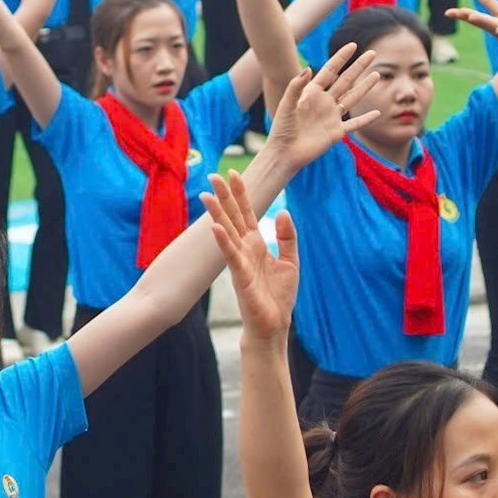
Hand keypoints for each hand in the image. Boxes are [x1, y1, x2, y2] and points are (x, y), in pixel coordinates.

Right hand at [205, 172, 293, 342]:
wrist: (274, 324)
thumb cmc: (279, 296)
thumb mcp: (290, 261)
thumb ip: (287, 237)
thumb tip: (283, 212)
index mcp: (256, 243)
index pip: (247, 213)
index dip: (240, 193)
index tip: (233, 173)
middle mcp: (245, 249)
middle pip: (233, 217)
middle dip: (224, 196)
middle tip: (212, 175)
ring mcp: (240, 261)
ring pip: (227, 231)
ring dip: (216, 213)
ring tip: (206, 195)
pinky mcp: (240, 276)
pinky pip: (231, 255)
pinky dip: (222, 241)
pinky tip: (215, 227)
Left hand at [261, 43, 385, 170]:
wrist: (284, 153)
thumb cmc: (281, 129)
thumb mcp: (286, 105)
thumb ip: (296, 86)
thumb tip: (309, 68)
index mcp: (312, 93)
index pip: (330, 70)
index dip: (341, 57)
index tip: (353, 45)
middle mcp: (324, 102)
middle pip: (346, 80)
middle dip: (358, 66)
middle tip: (372, 53)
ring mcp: (332, 117)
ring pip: (353, 98)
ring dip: (365, 87)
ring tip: (377, 74)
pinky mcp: (336, 132)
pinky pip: (355, 124)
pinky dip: (366, 119)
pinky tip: (377, 113)